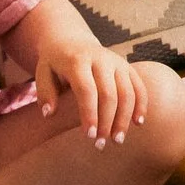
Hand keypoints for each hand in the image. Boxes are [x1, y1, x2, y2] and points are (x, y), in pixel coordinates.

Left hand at [34, 31, 143, 147]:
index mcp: (78, 60)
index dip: (89, 114)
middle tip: (101, 144)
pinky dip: (141, 105)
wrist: (72, 40)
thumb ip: (44, 92)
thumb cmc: (55, 63)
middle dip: (107, 122)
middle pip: (110, 94)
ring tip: (117, 140)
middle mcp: (101, 59)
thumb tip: (49, 113)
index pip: (87, 90)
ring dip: (124, 119)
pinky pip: (139, 87)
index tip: (88, 136)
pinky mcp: (128, 66)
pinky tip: (137, 124)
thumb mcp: (43, 72)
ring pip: (127, 93)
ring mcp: (118, 62)